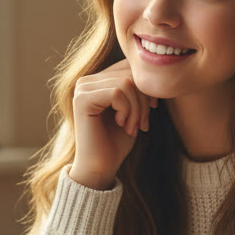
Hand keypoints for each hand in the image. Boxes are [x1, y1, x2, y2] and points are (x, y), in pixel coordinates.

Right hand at [70, 59, 156, 189]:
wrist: (101, 167)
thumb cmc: (117, 141)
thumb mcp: (133, 108)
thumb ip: (137, 87)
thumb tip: (153, 70)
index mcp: (97, 80)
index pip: (129, 67)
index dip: (146, 88)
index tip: (150, 111)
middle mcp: (86, 81)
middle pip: (129, 74)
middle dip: (143, 101)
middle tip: (142, 124)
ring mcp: (82, 89)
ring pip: (126, 83)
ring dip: (137, 109)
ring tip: (132, 127)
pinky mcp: (82, 99)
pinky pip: (117, 93)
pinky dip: (127, 111)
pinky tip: (122, 125)